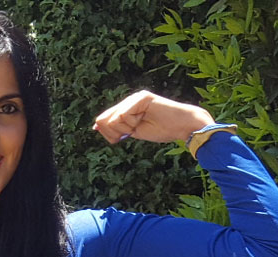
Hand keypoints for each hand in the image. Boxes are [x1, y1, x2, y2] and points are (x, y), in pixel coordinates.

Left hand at [92, 91, 214, 144]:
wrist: (182, 126)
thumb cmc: (162, 130)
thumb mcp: (134, 131)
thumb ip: (117, 128)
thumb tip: (96, 126)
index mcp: (126, 108)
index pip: (103, 120)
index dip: (109, 134)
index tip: (123, 137)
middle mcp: (128, 100)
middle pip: (103, 120)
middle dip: (115, 132)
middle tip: (132, 132)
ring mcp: (134, 98)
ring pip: (112, 119)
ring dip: (125, 128)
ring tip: (140, 124)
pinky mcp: (140, 98)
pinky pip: (122, 116)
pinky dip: (130, 124)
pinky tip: (142, 120)